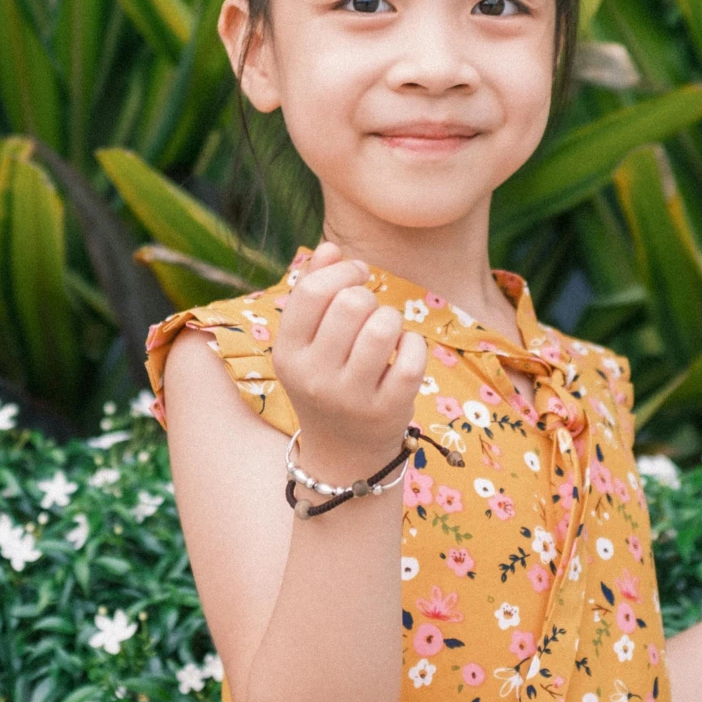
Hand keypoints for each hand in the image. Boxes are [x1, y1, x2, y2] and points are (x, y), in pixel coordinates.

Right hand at [272, 242, 428, 474]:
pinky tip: (403, 354)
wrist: (343, 454)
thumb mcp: (307, 343)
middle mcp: (315, 376)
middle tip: (370, 312)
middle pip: (351, 303)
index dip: (341, 271)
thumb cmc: (326, 380)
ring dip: (392, 320)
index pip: (311, 292)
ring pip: (385, 325)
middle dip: (368, 297)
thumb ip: (312, 290)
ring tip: (386, 334)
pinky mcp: (388, 409)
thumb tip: (331, 247)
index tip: (357, 274)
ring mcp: (351, 397)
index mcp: (288, 353)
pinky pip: (413, 354)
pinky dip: (414, 345)